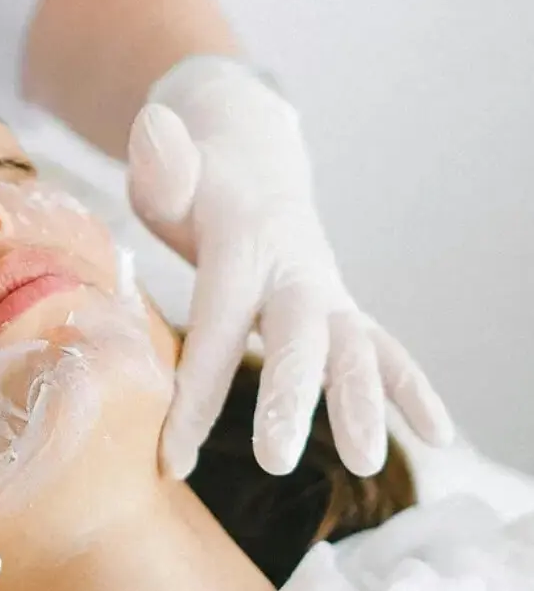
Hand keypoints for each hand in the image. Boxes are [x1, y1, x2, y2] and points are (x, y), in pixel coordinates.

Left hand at [127, 58, 453, 478]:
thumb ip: (162, 163)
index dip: (193, 393)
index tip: (172, 457)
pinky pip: (382, 349)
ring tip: (367, 464)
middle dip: (290, 396)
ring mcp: (325, 289)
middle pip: (296, 337)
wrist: (250, 159)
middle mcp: (293, 269)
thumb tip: (151, 127)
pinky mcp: (340, 308)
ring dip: (363, 403)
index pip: (215, 325)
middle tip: (274, 460)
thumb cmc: (193, 182)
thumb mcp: (167, 169)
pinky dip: (411, 388)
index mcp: (241, 244)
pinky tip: (439, 435)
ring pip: (352, 348)